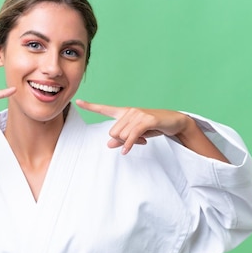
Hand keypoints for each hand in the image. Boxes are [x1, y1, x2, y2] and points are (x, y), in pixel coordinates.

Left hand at [76, 99, 191, 153]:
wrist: (174, 122)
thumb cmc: (153, 127)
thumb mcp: (136, 134)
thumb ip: (122, 139)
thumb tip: (109, 144)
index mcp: (124, 112)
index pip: (104, 109)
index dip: (90, 106)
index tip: (78, 101)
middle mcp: (129, 111)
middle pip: (113, 132)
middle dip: (122, 141)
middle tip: (136, 140)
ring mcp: (138, 114)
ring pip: (122, 135)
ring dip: (130, 142)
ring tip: (142, 139)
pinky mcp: (147, 119)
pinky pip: (132, 136)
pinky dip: (129, 145)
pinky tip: (126, 151)